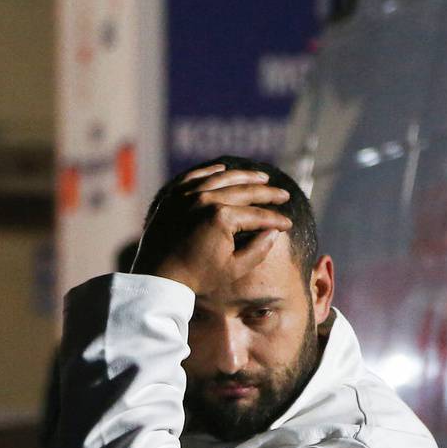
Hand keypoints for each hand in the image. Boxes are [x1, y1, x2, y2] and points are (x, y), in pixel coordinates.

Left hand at [133, 165, 291, 294]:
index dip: (276, 220)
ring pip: (222, 177)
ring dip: (245, 176)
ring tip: (262, 178)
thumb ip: (258, 250)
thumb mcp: (234, 269)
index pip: (258, 215)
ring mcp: (187, 194)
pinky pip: (196, 176)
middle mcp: (205, 199)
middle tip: (283, 194)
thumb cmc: (197, 277)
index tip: (288, 224)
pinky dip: (212, 171)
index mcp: (222, 217)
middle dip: (268, 193)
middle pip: (245, 190)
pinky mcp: (173, 195)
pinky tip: (224, 170)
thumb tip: (275, 231)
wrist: (158, 277)